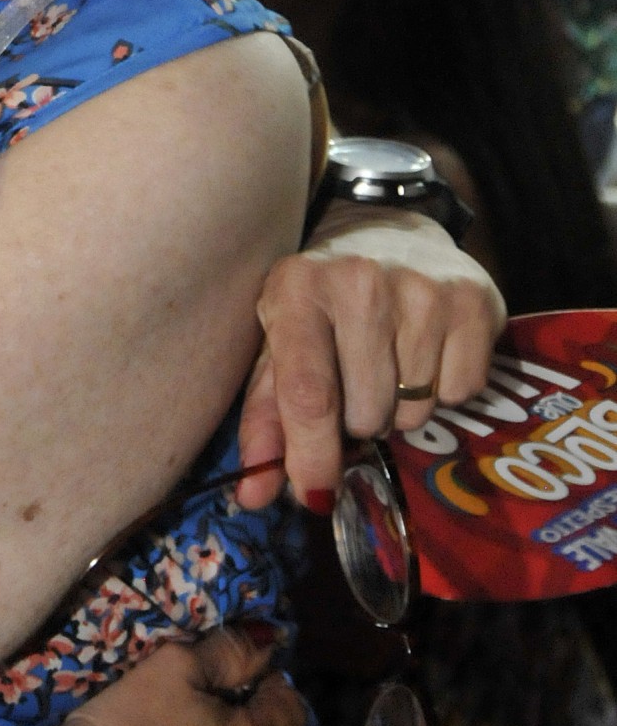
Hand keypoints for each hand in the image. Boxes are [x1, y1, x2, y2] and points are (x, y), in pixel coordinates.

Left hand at [237, 204, 504, 512]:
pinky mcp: (474, 300)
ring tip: (390, 362)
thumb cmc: (321, 299)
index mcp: (297, 288)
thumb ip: (266, 419)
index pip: (308, 395)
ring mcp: (423, 288)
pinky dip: (443, 389)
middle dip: (358, 420)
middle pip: (366, 414)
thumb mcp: (279, 342)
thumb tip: (252, 497)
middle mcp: (360, 281)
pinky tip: (427, 351)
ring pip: (414, 410)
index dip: (312, 457)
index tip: (315, 496)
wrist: (386, 227)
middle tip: (355, 383)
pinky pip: (461, 393)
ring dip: (400, 406)